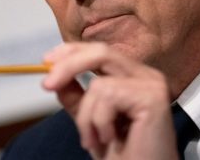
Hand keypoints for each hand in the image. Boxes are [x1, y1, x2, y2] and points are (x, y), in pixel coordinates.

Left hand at [43, 42, 177, 159]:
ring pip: (98, 83)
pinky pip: (108, 97)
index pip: (98, 50)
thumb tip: (54, 75)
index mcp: (130, 75)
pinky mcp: (153, 97)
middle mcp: (144, 75)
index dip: (70, 51)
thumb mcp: (88, 119)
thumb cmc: (121, 153)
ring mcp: (151, 84)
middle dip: (67, 67)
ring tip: (92, 139)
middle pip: (99, 52)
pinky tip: (110, 139)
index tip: (45, 61)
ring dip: (86, 116)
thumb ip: (75, 96)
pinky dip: (99, 121)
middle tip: (47, 85)